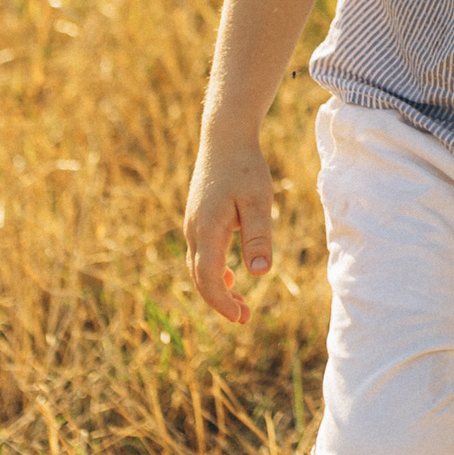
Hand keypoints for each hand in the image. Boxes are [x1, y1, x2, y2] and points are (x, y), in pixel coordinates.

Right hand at [183, 139, 277, 323]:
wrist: (224, 137)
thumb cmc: (245, 167)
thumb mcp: (258, 200)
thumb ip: (258, 236)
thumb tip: (260, 273)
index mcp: (207, 230)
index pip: (207, 278)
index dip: (222, 302)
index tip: (241, 317)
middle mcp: (194, 230)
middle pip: (200, 277)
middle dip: (220, 300)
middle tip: (244, 317)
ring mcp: (193, 224)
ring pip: (199, 266)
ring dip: (217, 287)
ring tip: (240, 303)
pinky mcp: (198, 217)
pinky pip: (201, 253)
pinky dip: (213, 270)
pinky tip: (229, 275)